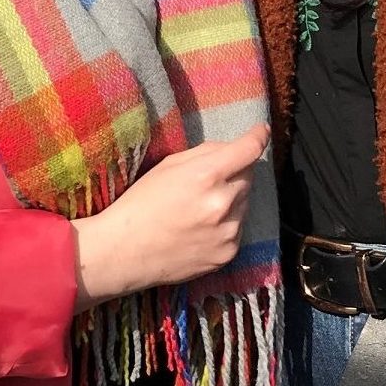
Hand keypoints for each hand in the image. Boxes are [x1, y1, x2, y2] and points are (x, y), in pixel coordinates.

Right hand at [71, 124, 269, 308]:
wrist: (124, 252)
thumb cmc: (141, 203)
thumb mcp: (169, 165)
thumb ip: (207, 153)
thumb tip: (232, 148)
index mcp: (207, 175)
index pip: (249, 149)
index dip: (258, 136)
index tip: (261, 132)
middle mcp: (223, 203)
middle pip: (248, 175)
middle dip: (234, 172)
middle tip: (206, 181)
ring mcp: (228, 232)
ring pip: (245, 202)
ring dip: (231, 199)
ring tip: (199, 209)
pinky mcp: (228, 253)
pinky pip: (238, 228)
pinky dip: (226, 224)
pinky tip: (200, 228)